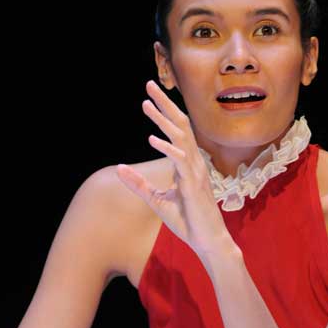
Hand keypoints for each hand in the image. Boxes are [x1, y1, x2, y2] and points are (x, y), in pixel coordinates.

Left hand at [116, 79, 233, 259]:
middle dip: (165, 105)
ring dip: (163, 120)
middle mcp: (194, 163)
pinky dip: (167, 148)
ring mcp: (196, 172)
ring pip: (181, 137)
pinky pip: (180, 161)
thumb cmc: (188, 222)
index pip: (177, 131)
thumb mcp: (157, 200)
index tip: (148, 98)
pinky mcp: (193, 185)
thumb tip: (119, 168)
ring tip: (147, 104)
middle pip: (181, 125)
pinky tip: (153, 138)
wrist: (208, 242)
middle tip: (149, 85)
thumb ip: (139, 184)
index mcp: (187, 164)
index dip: (163, 113)